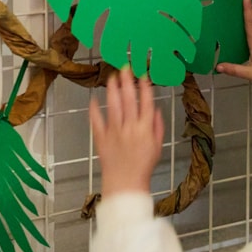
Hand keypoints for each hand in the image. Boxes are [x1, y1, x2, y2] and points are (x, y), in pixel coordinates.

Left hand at [89, 68, 165, 196]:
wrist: (125, 184)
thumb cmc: (143, 166)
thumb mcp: (158, 146)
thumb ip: (157, 126)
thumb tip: (155, 109)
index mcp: (145, 129)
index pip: (146, 102)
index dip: (144, 87)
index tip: (142, 74)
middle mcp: (130, 128)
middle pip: (129, 100)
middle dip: (127, 82)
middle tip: (124, 67)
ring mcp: (115, 132)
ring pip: (113, 106)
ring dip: (112, 90)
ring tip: (111, 77)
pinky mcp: (101, 138)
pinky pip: (97, 121)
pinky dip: (94, 110)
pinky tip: (93, 99)